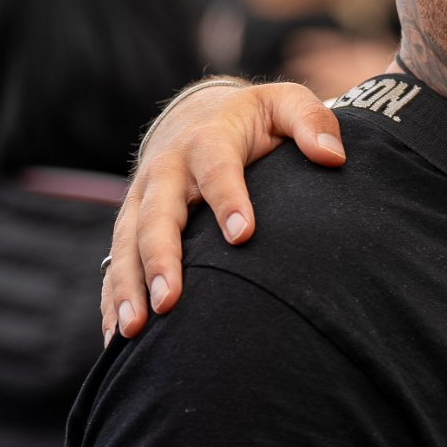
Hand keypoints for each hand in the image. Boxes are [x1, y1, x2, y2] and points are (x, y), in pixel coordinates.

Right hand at [101, 79, 343, 343]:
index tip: (244, 236)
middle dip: (160, 259)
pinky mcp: (129, 225)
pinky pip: (114, 264)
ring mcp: (141, 200)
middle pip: (158, 216)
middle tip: (170, 300)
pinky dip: (113, 300)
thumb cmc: (253, 119)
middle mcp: (165, 171)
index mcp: (207, 140)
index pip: (217, 170)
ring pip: (126, 244)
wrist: (196, 113)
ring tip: (134, 331)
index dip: (228, 200)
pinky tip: (118, 341)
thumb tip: (333, 157)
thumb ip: (312, 122)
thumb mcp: (284, 104)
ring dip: (128, 287)